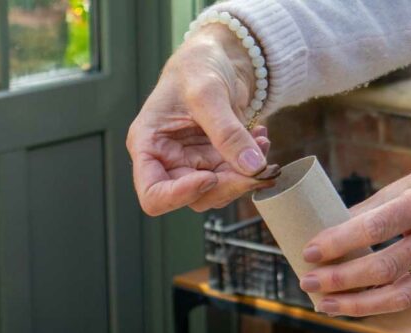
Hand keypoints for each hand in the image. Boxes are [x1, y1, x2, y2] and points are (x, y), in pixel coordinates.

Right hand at [128, 25, 272, 215]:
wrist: (217, 56)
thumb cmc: (196, 66)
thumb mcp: (208, 92)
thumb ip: (227, 131)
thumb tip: (252, 166)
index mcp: (148, 145)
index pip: (153, 194)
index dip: (180, 195)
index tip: (210, 176)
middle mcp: (168, 160)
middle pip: (194, 197)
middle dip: (228, 185)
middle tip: (257, 168)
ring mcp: (194, 162)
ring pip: (219, 192)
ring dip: (246, 177)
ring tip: (261, 143)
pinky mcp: (217, 160)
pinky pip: (236, 177)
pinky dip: (254, 164)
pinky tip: (261, 138)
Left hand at [299, 155, 410, 316]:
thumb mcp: (410, 182)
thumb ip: (373, 207)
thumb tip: (327, 229)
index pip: (378, 226)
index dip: (341, 241)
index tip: (310, 250)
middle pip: (385, 266)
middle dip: (341, 279)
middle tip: (308, 281)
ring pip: (398, 294)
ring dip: (356, 304)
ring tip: (323, 304)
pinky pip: (410, 299)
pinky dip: (377, 305)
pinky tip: (351, 305)